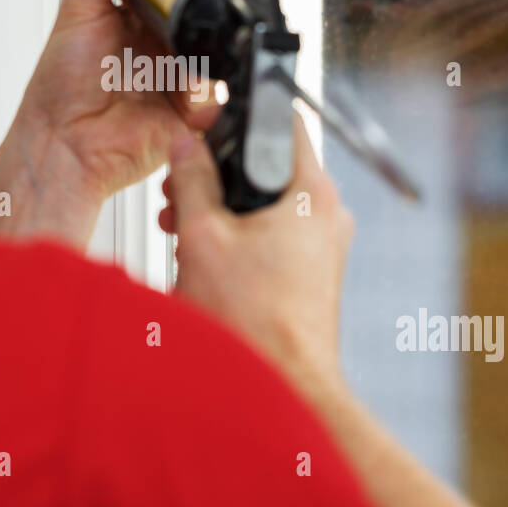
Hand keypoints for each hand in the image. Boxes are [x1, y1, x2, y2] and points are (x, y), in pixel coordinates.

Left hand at [0, 0, 252, 246]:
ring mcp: (181, 79)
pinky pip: (219, 96)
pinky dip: (213, 88)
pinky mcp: (193, 114)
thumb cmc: (59, 87)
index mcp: (142, 17)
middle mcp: (165, 45)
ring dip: (223, 37)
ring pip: (223, 50)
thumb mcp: (79, 7)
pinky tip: (193, 83)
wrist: (61, 144)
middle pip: (210, 12)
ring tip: (207, 33)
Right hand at [162, 114, 354, 391]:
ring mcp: (323, 248)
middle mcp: (327, 216)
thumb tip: (186, 147)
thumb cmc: (253, 326)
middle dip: (218, 171)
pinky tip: (202, 254)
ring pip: (267, 203)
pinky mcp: (311, 275)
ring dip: (221, 206)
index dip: (235, 116)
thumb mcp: (202, 236)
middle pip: (269, 166)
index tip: (204, 125)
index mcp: (312, 193)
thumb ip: (192, 180)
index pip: (282, 122)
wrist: (281, 390)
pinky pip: (273, 235)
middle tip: (180, 183)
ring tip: (181, 224)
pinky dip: (238, 234)